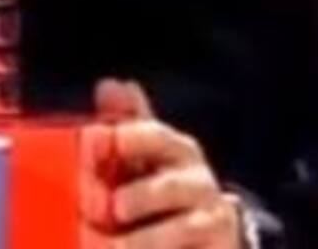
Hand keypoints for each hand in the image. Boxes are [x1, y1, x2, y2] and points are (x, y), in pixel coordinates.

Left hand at [81, 78, 242, 247]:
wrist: (208, 237)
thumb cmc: (159, 187)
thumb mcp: (141, 155)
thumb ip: (123, 122)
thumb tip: (110, 84)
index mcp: (176, 149)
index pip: (156, 137)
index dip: (131, 138)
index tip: (105, 142)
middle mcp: (199, 181)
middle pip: (168, 187)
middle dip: (137, 198)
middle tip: (108, 208)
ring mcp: (212, 220)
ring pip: (179, 229)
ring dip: (142, 240)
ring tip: (113, 248)